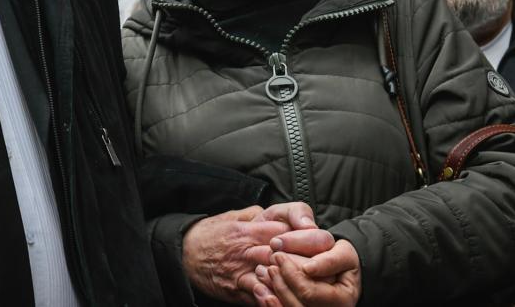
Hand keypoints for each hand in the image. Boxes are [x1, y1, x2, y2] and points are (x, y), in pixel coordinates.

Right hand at [183, 203, 329, 303]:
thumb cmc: (214, 232)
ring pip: (276, 275)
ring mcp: (243, 268)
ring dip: (297, 280)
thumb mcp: (237, 215)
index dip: (310, 235)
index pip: (288, 227)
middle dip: (310, 260)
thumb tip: (288, 218)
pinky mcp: (237, 287)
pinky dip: (274, 298)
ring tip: (316, 286)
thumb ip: (263, 216)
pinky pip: (260, 295)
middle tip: (330, 268)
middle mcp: (250, 246)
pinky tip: (286, 300)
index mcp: (254, 226)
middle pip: (287, 252)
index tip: (326, 243)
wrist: (183, 251)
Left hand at [251, 239, 361, 306]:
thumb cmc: (343, 260)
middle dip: (279, 283)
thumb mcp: (344, 253)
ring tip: (263, 273)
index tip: (278, 255)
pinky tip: (261, 290)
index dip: (291, 274)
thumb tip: (307, 268)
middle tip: (268, 263)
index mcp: (342, 299)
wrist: (343, 270)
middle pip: (296, 304)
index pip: (309, 292)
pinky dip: (271, 304)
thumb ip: (329, 259)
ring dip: (271, 293)